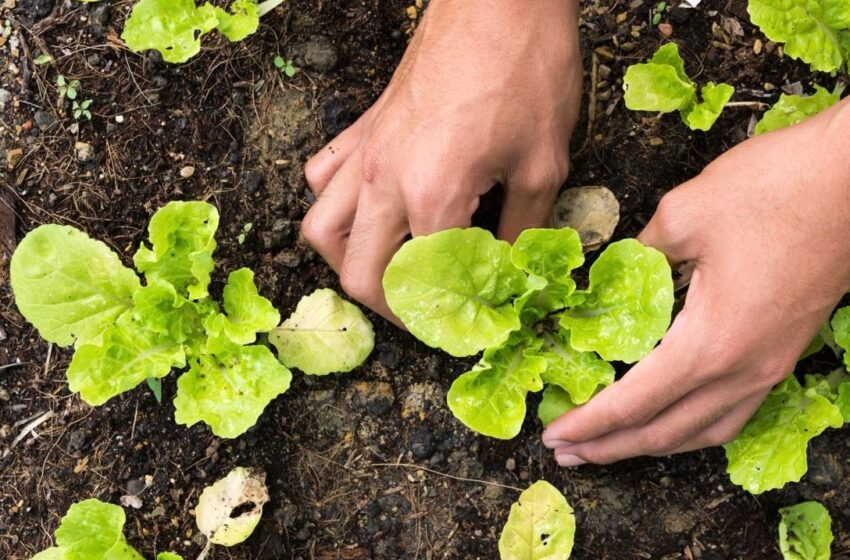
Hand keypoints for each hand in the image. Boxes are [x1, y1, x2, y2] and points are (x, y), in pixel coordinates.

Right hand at [302, 0, 582, 320]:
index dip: (443, 319)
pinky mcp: (362, 127)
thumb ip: (523, 230)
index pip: (422, 284)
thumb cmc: (528, 70)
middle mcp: (384, 179)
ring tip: (385, 271)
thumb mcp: (543, 163)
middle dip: (389, 309)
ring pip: (321, 230)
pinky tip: (368, 209)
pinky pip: (324, 178)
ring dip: (348, 262)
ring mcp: (365, 151)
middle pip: (356, 272)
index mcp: (432, 194)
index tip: (463, 330)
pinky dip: (335, 206)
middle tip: (424, 314)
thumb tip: (510, 274)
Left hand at [543, 98, 849, 465]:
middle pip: (665, 432)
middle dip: (610, 447)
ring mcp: (770, 367)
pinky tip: (672, 419)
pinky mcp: (784, 354)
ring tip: (610, 446)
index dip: (589, 423)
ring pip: (703, 432)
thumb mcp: (683, 213)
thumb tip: (614, 274)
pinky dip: (692, 428)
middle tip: (566, 454)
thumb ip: (640, 255)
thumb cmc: (774, 190)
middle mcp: (742, 370)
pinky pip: (732, 413)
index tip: (553, 435)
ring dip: (652, 445)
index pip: (634, 403)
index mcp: (710, 343)